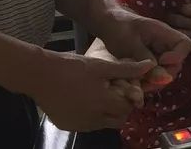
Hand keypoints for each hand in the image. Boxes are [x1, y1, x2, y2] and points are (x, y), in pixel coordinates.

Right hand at [29, 51, 153, 131]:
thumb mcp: (102, 66)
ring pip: (102, 124)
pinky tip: (85, 100)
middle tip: (114, 92)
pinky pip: (86, 125)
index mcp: (103, 103)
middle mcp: (92, 119)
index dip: (130, 98)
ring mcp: (78, 124)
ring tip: (99, 94)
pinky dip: (91, 116)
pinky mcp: (66, 125)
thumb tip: (151, 65)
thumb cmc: (73, 67)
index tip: (125, 87)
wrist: (40, 74)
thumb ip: (128, 69)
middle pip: (117, 120)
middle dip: (121, 108)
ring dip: (106, 113)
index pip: (127, 109)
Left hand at [95, 8, 190, 89]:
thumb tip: (164, 77)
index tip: (160, 62)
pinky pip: (155, 74)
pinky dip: (146, 81)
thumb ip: (145, 58)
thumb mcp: (129, 43)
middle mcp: (165, 44)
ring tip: (138, 85)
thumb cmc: (118, 28)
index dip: (177, 56)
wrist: (107, 24)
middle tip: (145, 82)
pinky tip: (134, 84)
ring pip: (166, 71)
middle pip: (176, 62)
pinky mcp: (150, 62)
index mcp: (164, 33)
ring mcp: (159, 53)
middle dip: (164, 75)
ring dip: (154, 81)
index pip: (185, 44)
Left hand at [168, 2, 190, 60]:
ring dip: (172, 30)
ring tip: (167, 28)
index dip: (179, 7)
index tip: (177, 8)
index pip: (186, 8)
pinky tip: (175, 41)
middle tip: (168, 16)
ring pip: (178, 33)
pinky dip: (178, 43)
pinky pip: (185, 46)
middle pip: (178, 19)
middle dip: (171, 17)